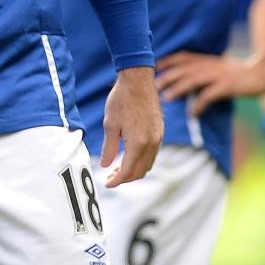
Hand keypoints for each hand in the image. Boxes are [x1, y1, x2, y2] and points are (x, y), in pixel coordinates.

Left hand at [101, 66, 162, 187]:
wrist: (138, 81)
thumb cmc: (121, 100)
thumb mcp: (110, 124)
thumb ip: (109, 148)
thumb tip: (105, 166)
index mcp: (138, 144)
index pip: (127, 171)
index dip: (116, 180)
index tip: (106, 183)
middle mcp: (151, 143)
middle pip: (140, 171)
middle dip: (125, 178)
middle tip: (110, 176)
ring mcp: (158, 137)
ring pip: (148, 164)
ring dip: (134, 170)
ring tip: (118, 167)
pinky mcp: (160, 131)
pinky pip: (152, 154)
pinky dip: (142, 160)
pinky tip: (130, 155)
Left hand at [156, 51, 264, 115]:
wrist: (261, 73)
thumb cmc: (236, 72)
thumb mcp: (216, 66)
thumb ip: (201, 68)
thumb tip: (183, 77)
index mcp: (205, 60)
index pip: (181, 57)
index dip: (166, 61)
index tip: (153, 68)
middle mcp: (208, 65)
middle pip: (182, 69)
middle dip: (167, 77)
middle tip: (154, 87)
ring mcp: (217, 75)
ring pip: (192, 80)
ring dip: (177, 89)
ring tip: (166, 98)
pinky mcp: (227, 86)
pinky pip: (209, 95)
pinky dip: (199, 104)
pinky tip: (192, 113)